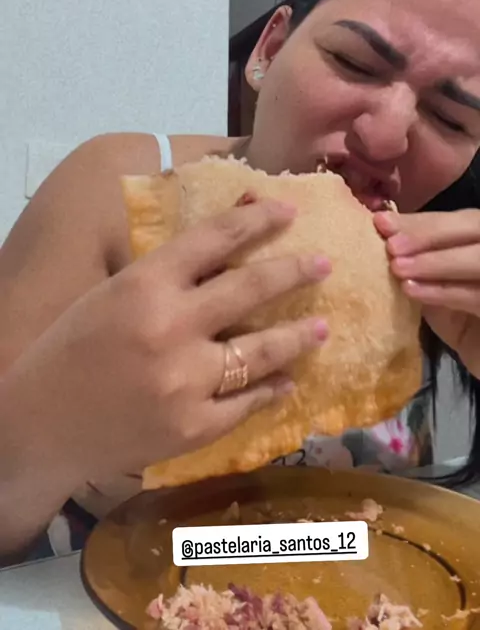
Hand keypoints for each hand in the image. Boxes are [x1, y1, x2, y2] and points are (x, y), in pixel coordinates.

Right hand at [10, 198, 330, 486]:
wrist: (40, 423)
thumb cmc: (73, 347)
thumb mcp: (116, 293)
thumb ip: (171, 269)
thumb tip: (230, 232)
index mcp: (145, 283)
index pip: (215, 238)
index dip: (257, 220)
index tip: (289, 211)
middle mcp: (171, 326)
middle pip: (251, 288)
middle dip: (295, 271)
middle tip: (325, 263)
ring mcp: (186, 380)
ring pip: (263, 350)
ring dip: (298, 335)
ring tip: (322, 327)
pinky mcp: (193, 426)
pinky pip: (248, 402)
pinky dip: (272, 390)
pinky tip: (287, 382)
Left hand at [374, 209, 479, 376]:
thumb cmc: (455, 314)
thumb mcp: (433, 280)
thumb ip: (416, 253)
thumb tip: (381, 226)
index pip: (459, 219)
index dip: (422, 221)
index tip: (382, 222)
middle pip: (473, 226)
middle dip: (428, 234)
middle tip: (392, 246)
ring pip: (476, 259)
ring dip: (434, 262)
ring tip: (398, 268)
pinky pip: (475, 295)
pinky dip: (442, 292)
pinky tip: (411, 291)